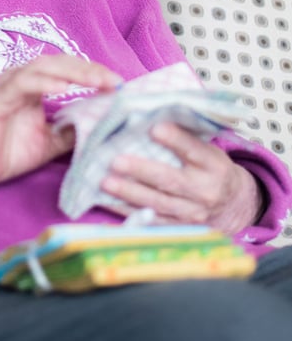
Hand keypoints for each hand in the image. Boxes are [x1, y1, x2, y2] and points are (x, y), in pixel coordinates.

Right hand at [0, 55, 122, 195]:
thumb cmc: (7, 153)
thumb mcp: (51, 142)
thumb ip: (72, 129)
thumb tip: (104, 122)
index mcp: (31, 86)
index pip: (65, 69)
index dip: (91, 72)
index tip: (117, 84)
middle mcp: (17, 81)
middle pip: (56, 63)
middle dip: (87, 69)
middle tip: (113, 80)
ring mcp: (4, 88)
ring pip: (40, 69)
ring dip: (71, 73)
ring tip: (96, 82)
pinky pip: (20, 86)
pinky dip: (43, 84)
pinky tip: (64, 89)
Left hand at [102, 123, 262, 233]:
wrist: (235, 205)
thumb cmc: (211, 168)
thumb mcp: (208, 149)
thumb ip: (185, 136)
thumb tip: (150, 114)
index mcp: (213, 165)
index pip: (194, 150)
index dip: (175, 140)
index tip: (155, 128)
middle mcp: (204, 190)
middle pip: (170, 180)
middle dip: (141, 170)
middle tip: (116, 161)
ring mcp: (192, 212)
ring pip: (158, 203)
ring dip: (130, 193)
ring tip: (105, 182)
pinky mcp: (181, 226)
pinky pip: (153, 221)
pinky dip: (129, 211)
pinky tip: (108, 201)